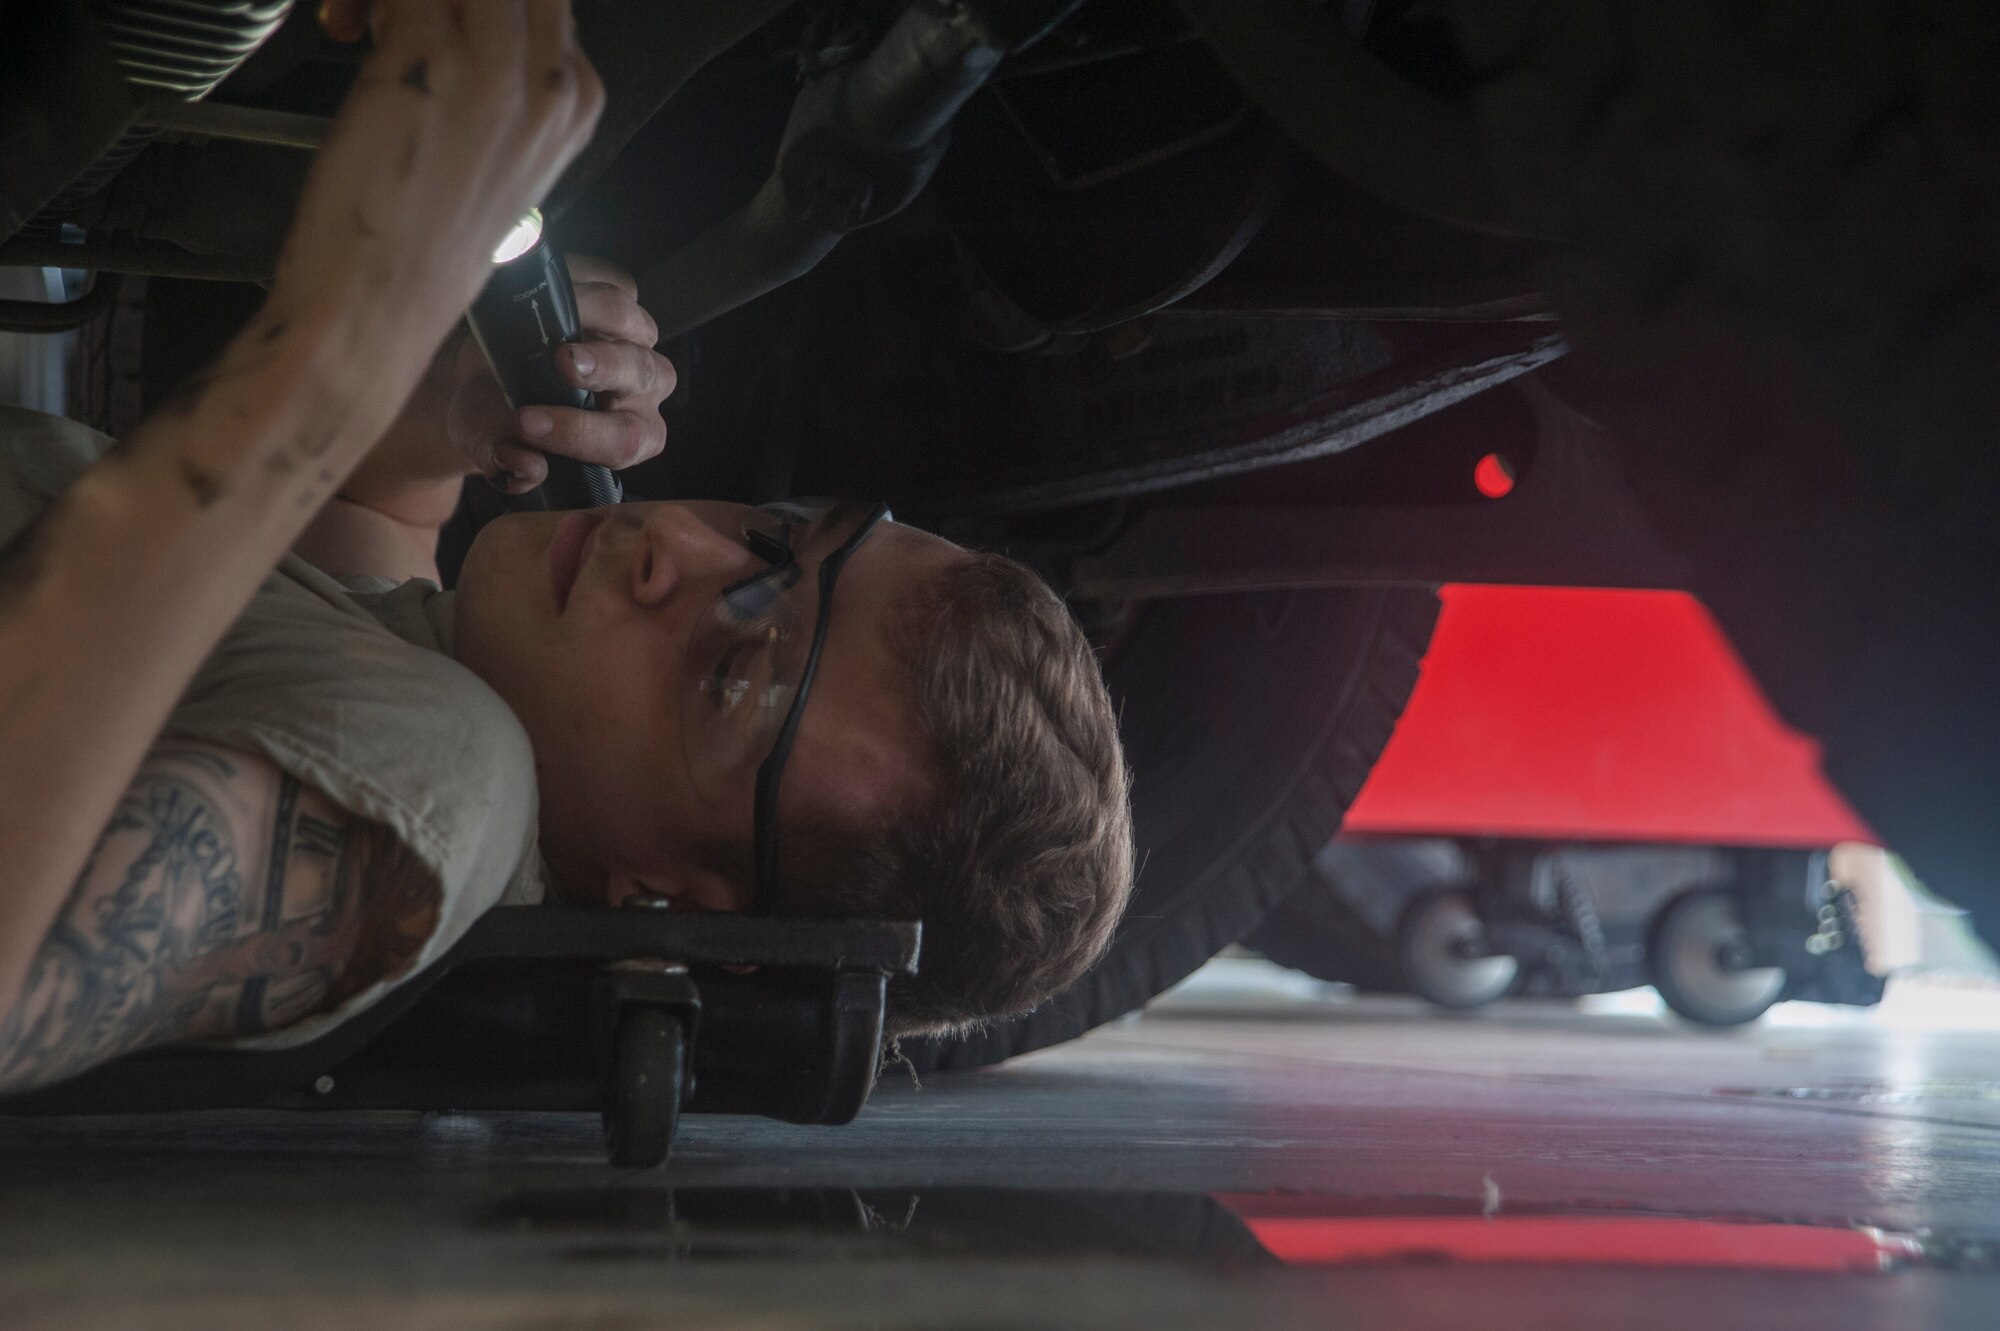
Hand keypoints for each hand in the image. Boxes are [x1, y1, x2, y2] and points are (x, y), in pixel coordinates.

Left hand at [275, 0, 602, 367]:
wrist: (376, 298)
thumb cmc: (418, 235)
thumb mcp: (495, 151)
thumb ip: (499, 74)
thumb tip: (457, 11)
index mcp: (574, 102)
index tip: (436, 16)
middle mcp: (548, 80)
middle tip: (399, 12)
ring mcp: (491, 64)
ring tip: (365, 20)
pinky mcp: (423, 52)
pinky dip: (362, 0)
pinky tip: (347, 31)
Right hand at [447, 256, 676, 493]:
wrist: (481, 377)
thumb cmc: (493, 419)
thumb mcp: (485, 443)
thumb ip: (502, 459)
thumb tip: (524, 466)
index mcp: (625, 439)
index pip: (621, 440)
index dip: (578, 433)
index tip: (526, 423)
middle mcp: (640, 392)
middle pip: (642, 374)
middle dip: (603, 367)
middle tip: (561, 362)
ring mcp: (634, 342)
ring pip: (632, 323)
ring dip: (595, 313)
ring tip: (549, 313)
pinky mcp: (617, 299)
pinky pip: (613, 281)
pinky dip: (581, 278)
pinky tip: (545, 281)